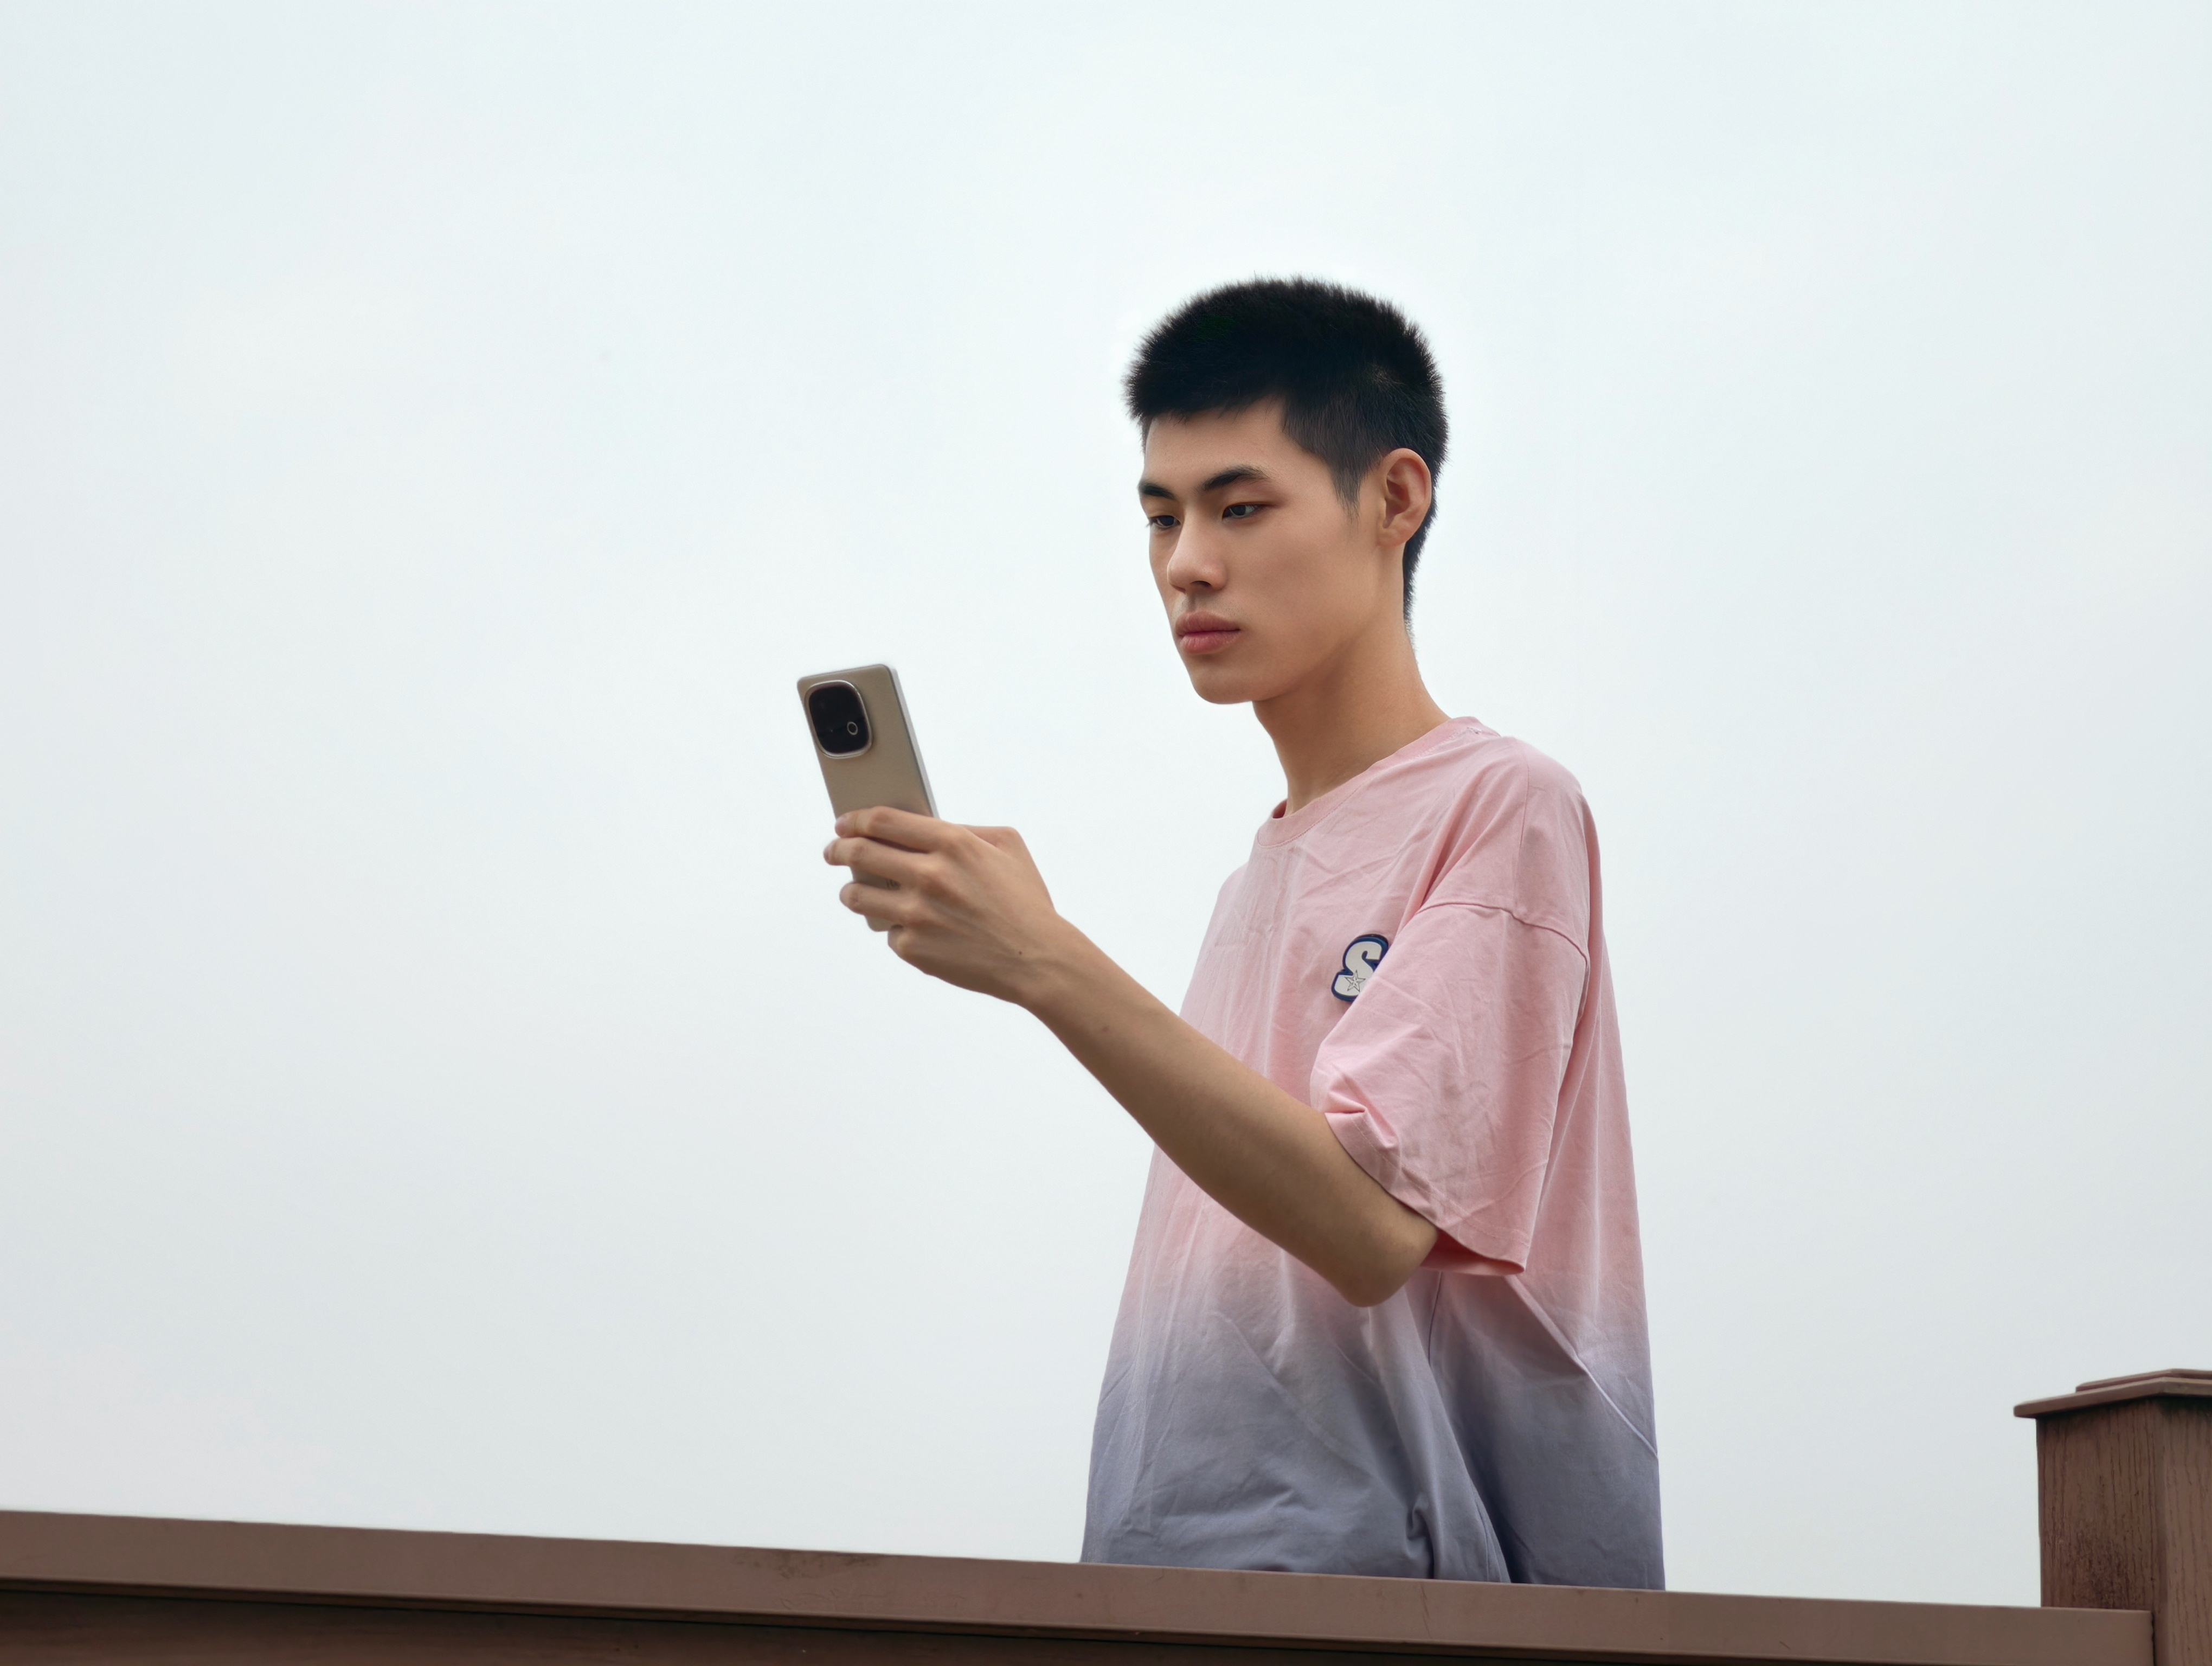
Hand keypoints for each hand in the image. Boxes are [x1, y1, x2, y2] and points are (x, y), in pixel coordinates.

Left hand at [824, 807, 1077, 1004]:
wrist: (1036, 959)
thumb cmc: (1025, 901)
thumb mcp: (1007, 846)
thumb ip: (964, 829)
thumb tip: (924, 827)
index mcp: (953, 843)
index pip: (884, 820)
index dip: (856, 819)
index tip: (844, 822)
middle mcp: (929, 876)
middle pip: (860, 853)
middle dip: (838, 849)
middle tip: (833, 851)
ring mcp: (917, 914)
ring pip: (857, 896)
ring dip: (851, 890)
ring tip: (856, 891)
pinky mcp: (912, 948)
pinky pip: (887, 931)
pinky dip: (896, 928)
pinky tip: (914, 928)